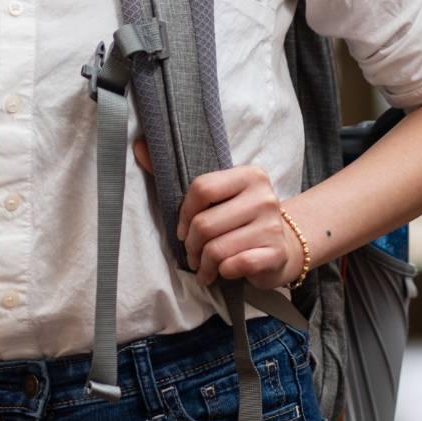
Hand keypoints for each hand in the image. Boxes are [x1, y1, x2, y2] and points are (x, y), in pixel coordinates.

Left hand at [138, 137, 301, 290]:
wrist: (282, 245)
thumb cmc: (240, 218)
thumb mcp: (218, 195)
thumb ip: (179, 175)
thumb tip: (139, 147)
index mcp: (249, 175)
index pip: (202, 188)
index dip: (184, 214)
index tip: (182, 229)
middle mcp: (264, 197)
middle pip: (205, 224)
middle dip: (190, 245)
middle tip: (192, 254)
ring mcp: (272, 226)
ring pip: (217, 249)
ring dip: (203, 264)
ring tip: (204, 267)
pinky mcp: (276, 254)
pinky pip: (235, 265)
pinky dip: (222, 273)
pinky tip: (222, 272)